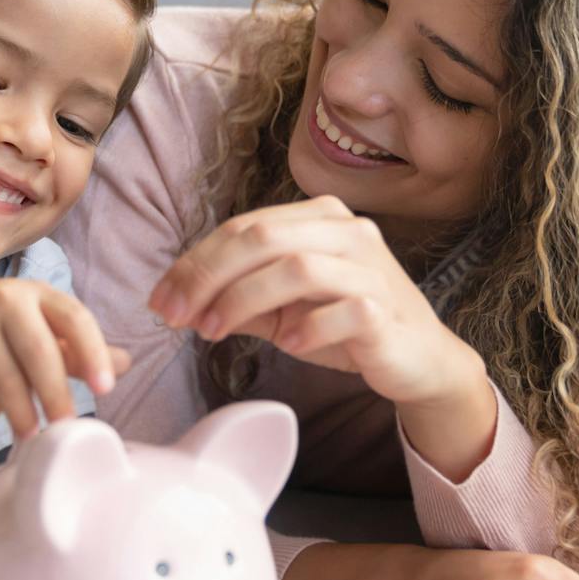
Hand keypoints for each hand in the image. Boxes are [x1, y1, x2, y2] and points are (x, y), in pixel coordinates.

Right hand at [0, 279, 131, 439]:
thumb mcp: (39, 328)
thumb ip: (77, 349)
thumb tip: (125, 364)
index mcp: (36, 293)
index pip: (74, 319)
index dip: (93, 353)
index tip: (106, 388)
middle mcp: (3, 300)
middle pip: (38, 352)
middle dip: (55, 395)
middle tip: (65, 426)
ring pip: (4, 377)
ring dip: (21, 413)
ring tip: (31, 434)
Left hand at [148, 195, 477, 408]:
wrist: (418, 360)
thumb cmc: (348, 327)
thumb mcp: (284, 309)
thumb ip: (239, 298)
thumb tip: (179, 301)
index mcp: (320, 219)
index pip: (244, 227)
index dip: (195, 262)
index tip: (160, 299)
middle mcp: (348, 232)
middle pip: (261, 236)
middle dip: (207, 276)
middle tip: (177, 315)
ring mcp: (371, 268)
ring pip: (296, 267)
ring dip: (243, 300)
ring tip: (214, 332)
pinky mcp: (386, 309)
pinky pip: (341, 310)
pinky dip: (306, 327)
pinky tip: (289, 345)